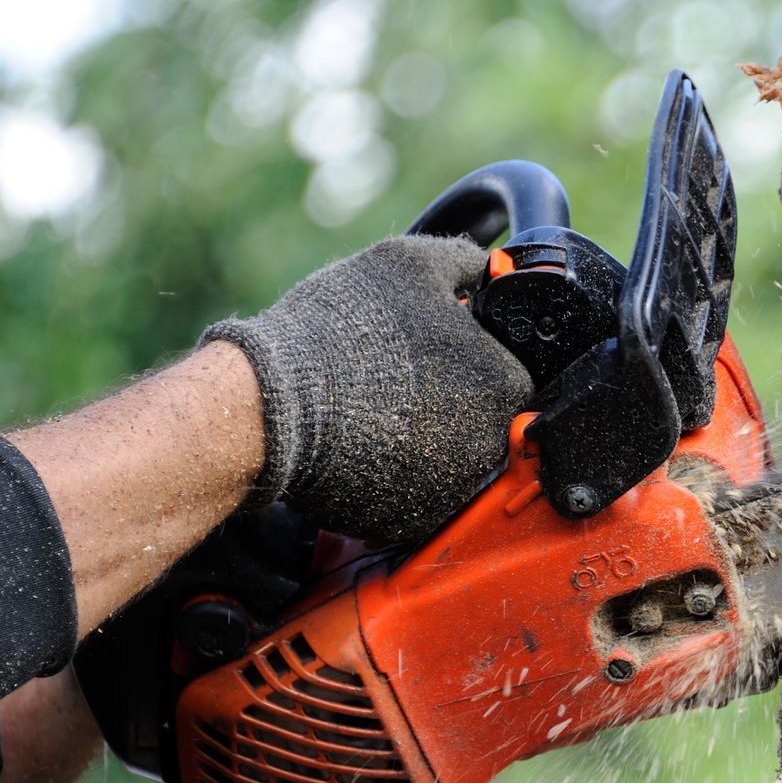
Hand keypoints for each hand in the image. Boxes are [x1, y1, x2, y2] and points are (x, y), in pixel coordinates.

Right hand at [205, 235, 531, 542]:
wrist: (270, 403)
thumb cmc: (341, 330)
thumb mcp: (408, 263)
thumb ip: (463, 261)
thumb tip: (487, 266)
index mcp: (504, 384)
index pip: (511, 372)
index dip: (473, 358)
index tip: (437, 353)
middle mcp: (491, 445)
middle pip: (486, 419)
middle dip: (452, 400)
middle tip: (399, 379)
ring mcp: (453, 489)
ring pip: (452, 458)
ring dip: (425, 436)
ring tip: (375, 408)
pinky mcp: (411, 521)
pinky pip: (415, 494)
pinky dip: (393, 472)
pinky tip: (362, 441)